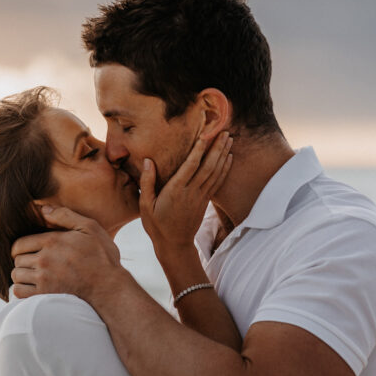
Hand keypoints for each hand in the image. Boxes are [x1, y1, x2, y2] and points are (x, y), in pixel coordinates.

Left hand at [10, 207, 123, 301]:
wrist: (109, 287)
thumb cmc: (102, 257)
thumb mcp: (90, 228)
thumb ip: (65, 216)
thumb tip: (43, 209)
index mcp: (51, 241)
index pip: (19, 244)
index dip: (21, 248)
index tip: (28, 251)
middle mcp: (44, 259)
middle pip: (17, 260)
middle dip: (23, 261)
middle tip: (33, 264)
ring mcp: (43, 278)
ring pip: (16, 275)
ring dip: (22, 275)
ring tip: (32, 276)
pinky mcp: (44, 295)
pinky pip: (19, 292)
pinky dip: (21, 289)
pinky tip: (32, 287)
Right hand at [140, 130, 231, 255]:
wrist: (174, 245)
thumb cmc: (156, 225)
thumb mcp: (145, 205)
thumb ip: (147, 182)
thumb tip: (148, 161)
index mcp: (175, 191)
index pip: (190, 165)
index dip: (199, 149)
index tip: (205, 133)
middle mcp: (191, 192)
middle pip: (208, 166)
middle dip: (217, 147)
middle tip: (225, 131)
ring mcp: (200, 197)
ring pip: (215, 173)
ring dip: (223, 155)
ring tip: (230, 139)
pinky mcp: (205, 202)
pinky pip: (217, 182)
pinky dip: (225, 169)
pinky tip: (229, 158)